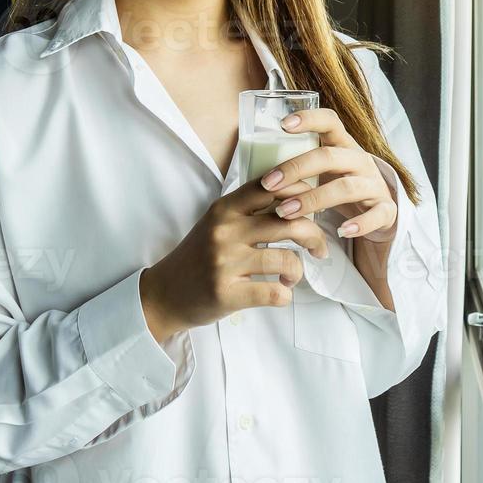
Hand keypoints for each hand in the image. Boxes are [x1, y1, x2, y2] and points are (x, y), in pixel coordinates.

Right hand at [139, 177, 331, 342]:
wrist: (164, 294)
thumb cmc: (199, 257)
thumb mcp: (218, 223)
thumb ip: (250, 209)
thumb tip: (299, 196)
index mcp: (225, 209)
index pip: (271, 187)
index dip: (300, 193)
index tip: (313, 207)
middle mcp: (225, 231)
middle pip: (289, 222)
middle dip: (314, 236)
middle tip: (319, 248)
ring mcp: (225, 262)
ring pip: (286, 259)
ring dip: (297, 271)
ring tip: (290, 276)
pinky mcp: (227, 293)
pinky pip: (275, 293)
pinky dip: (285, 295)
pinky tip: (279, 292)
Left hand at [258, 108, 398, 243]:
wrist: (378, 217)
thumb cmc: (339, 192)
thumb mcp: (322, 175)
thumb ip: (297, 170)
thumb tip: (248, 170)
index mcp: (343, 146)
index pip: (330, 121)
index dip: (309, 119)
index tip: (283, 124)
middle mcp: (360, 161)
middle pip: (330, 156)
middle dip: (296, 169)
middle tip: (268, 185)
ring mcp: (375, 185)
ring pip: (347, 186)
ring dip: (314, 199)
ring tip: (286, 213)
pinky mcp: (387, 210)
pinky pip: (376, 214)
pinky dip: (359, 223)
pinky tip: (340, 231)